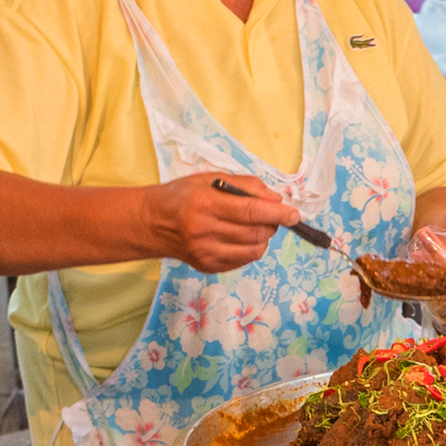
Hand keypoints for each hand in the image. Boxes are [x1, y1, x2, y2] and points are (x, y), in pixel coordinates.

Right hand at [147, 172, 294, 272]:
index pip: (251, 211)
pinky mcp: (208, 266)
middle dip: (271, 223)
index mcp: (206, 204)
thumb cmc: (183, 196)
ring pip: (254, 250)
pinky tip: (239, 237)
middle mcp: (205, 231)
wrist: (152, 223)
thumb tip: (276, 199)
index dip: (277, 213)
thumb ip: (245, 186)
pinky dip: (250, 248)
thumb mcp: (210, 179)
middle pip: (256, 232)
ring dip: (262, 237)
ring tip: (251, 225)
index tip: (294, 214)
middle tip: (267, 214)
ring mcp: (206, 253)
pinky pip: (244, 260)